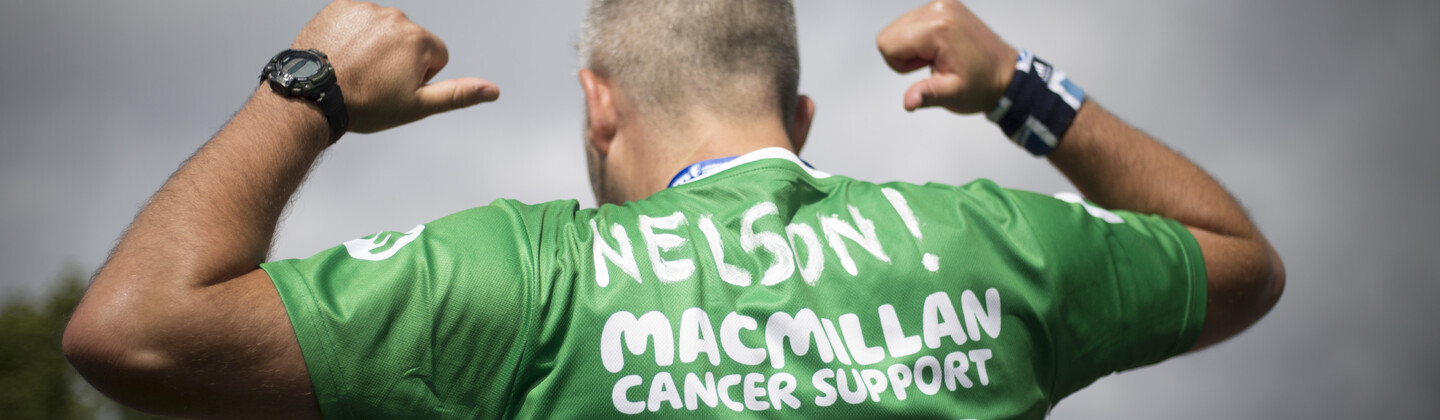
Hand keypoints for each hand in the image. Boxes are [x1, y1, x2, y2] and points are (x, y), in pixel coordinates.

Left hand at [289, 0, 499, 133]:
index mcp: (419, 40)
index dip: (419, 76)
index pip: (436, 55)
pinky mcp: (341, 6)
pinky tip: (342, 53)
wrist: (313, 95)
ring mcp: (366, 9)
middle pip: (410, 39)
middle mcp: (397, 17)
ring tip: (356, 68)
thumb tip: (492, 90)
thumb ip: (458, 94)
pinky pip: (358, 18)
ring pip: (383, 28)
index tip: (396, 88)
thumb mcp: (417, 106)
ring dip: (375, 45)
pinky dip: (353, 33)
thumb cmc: (365, 104)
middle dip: (398, 58)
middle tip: (374, 80)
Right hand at [876, 0, 1016, 113]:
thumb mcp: (952, 94)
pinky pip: (911, 22)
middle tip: (931, 64)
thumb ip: (927, 95)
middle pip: (889, 34)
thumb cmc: (981, 84)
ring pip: (897, 27)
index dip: (899, 64)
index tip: (924, 69)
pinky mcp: (943, 5)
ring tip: (937, 57)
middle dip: (903, 55)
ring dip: (911, 47)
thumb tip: (909, 102)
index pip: (888, 43)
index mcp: (939, 27)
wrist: (1004, 73)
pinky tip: (939, 49)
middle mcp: (938, 8)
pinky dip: (918, 38)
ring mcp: (941, 3)